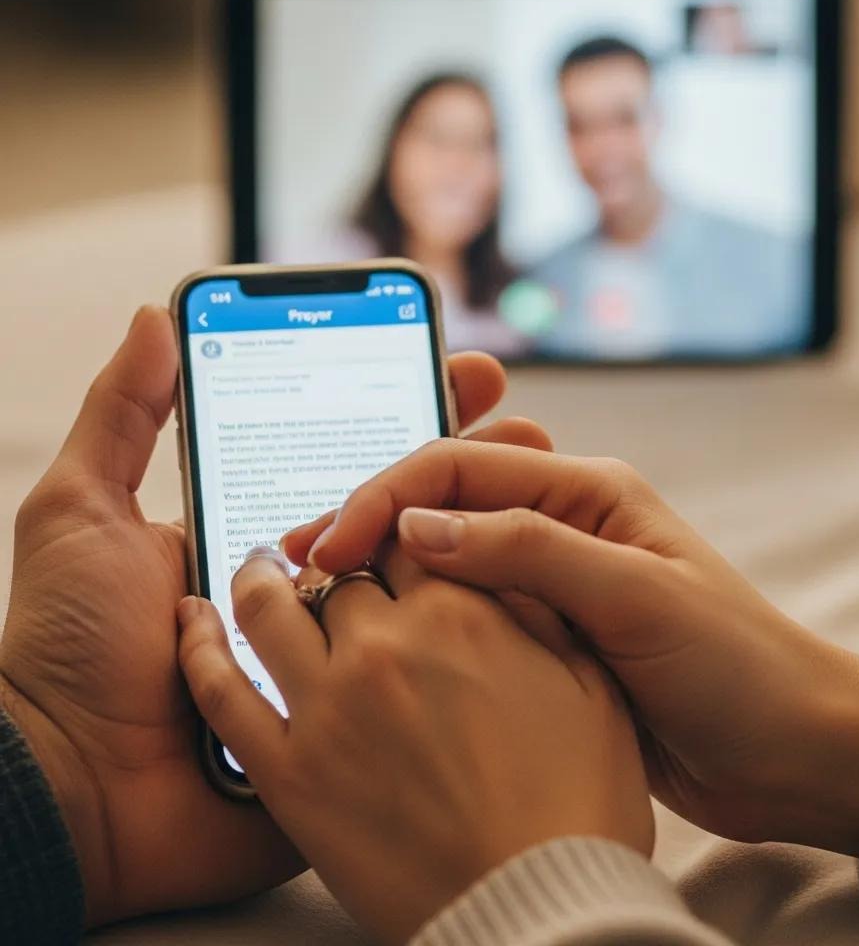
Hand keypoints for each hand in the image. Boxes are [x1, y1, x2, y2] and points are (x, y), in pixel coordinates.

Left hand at [0, 306, 534, 926]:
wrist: (72, 791)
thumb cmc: (68, 646)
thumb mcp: (79, 513)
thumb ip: (122, 416)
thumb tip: (157, 317)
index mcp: (270, 538)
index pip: (357, 462)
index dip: (417, 413)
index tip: (474, 375)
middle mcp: (315, 590)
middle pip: (408, 521)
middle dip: (475, 470)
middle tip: (530, 429)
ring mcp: (341, 657)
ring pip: (426, 594)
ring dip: (485, 544)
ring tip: (540, 498)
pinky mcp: (351, 723)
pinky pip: (416, 676)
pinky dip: (466, 638)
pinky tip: (520, 594)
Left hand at [177, 545, 653, 945]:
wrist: (540, 908)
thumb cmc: (577, 802)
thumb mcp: (589, 682)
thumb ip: (537, 606)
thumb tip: (494, 559)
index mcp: (461, 614)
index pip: (404, 535)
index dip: (393, 532)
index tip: (387, 541)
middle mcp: (385, 645)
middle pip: (336, 567)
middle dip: (335, 556)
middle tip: (328, 560)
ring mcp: (327, 706)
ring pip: (265, 607)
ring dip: (258, 576)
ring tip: (259, 567)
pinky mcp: (287, 772)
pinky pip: (219, 691)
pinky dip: (197, 646)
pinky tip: (193, 621)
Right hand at [284, 440, 858, 867]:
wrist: (792, 749)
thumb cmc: (736, 664)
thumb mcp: (636, 598)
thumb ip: (531, 551)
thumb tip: (420, 525)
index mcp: (588, 491)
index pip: (461, 466)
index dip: (388, 495)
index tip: (332, 545)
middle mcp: (564, 524)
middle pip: (443, 499)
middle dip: (369, 519)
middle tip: (298, 558)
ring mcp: (553, 581)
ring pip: (445, 555)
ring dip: (382, 567)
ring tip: (315, 595)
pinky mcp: (547, 636)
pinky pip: (466, 611)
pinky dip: (414, 614)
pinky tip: (375, 635)